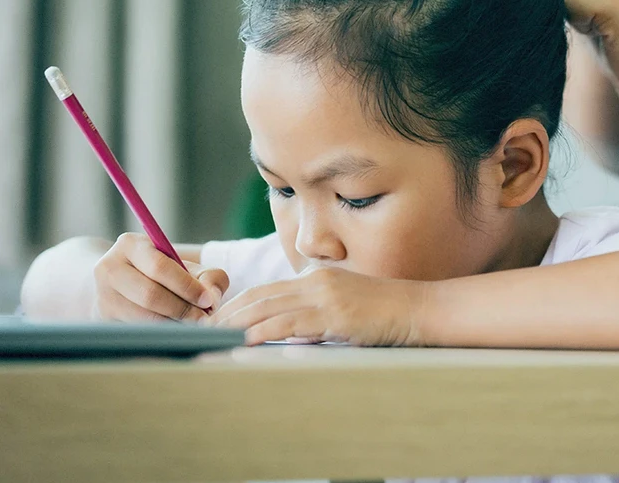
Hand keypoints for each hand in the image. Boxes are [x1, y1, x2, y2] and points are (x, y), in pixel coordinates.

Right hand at [92, 233, 227, 321]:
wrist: (121, 281)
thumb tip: (211, 298)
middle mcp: (109, 269)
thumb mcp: (184, 264)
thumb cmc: (161, 271)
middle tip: (203, 318)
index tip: (208, 300)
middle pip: (150, 295)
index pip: (159, 267)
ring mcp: (102, 296)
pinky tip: (176, 331)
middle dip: (182, 309)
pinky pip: (138, 331)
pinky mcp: (104, 319)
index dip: (187, 286)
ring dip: (174, 324)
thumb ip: (208, 275)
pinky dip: (162, 333)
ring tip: (193, 324)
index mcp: (130, 245)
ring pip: (143, 317)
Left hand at [207, 266, 426, 346]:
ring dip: (237, 325)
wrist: (416, 308)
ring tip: (214, 338)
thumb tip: (291, 332)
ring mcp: (325, 296)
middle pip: (260, 296)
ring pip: (268, 308)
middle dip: (227, 314)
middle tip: (202, 330)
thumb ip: (316, 312)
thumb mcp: (344, 303)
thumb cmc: (383, 311)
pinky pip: (290, 323)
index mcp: (316, 277)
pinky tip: (247, 341)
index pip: (266, 290)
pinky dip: (263, 332)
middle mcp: (315, 281)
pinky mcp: (334, 315)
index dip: (237, 304)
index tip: (217, 320)